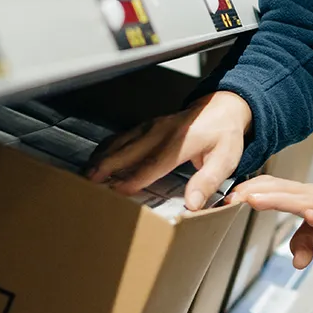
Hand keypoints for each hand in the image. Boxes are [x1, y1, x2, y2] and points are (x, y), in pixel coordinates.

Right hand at [87, 91, 252, 207]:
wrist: (222, 109)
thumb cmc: (223, 136)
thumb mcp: (226, 159)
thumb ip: (209, 181)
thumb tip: (193, 204)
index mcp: (181, 141)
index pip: (153, 163)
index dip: (134, 177)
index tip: (118, 190)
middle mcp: (162, 132)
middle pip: (129, 150)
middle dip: (107, 165)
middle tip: (90, 182)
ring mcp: (151, 127)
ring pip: (121, 142)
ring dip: (103, 157)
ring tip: (87, 174)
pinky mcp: (146, 127)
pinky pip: (122, 137)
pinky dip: (107, 148)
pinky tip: (97, 159)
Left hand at [226, 177, 312, 267]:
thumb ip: (306, 241)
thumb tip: (296, 259)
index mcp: (308, 198)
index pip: (273, 189)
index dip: (249, 191)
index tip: (224, 198)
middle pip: (278, 186)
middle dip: (251, 190)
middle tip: (223, 195)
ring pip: (297, 195)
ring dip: (272, 196)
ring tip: (248, 197)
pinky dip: (311, 210)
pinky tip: (300, 212)